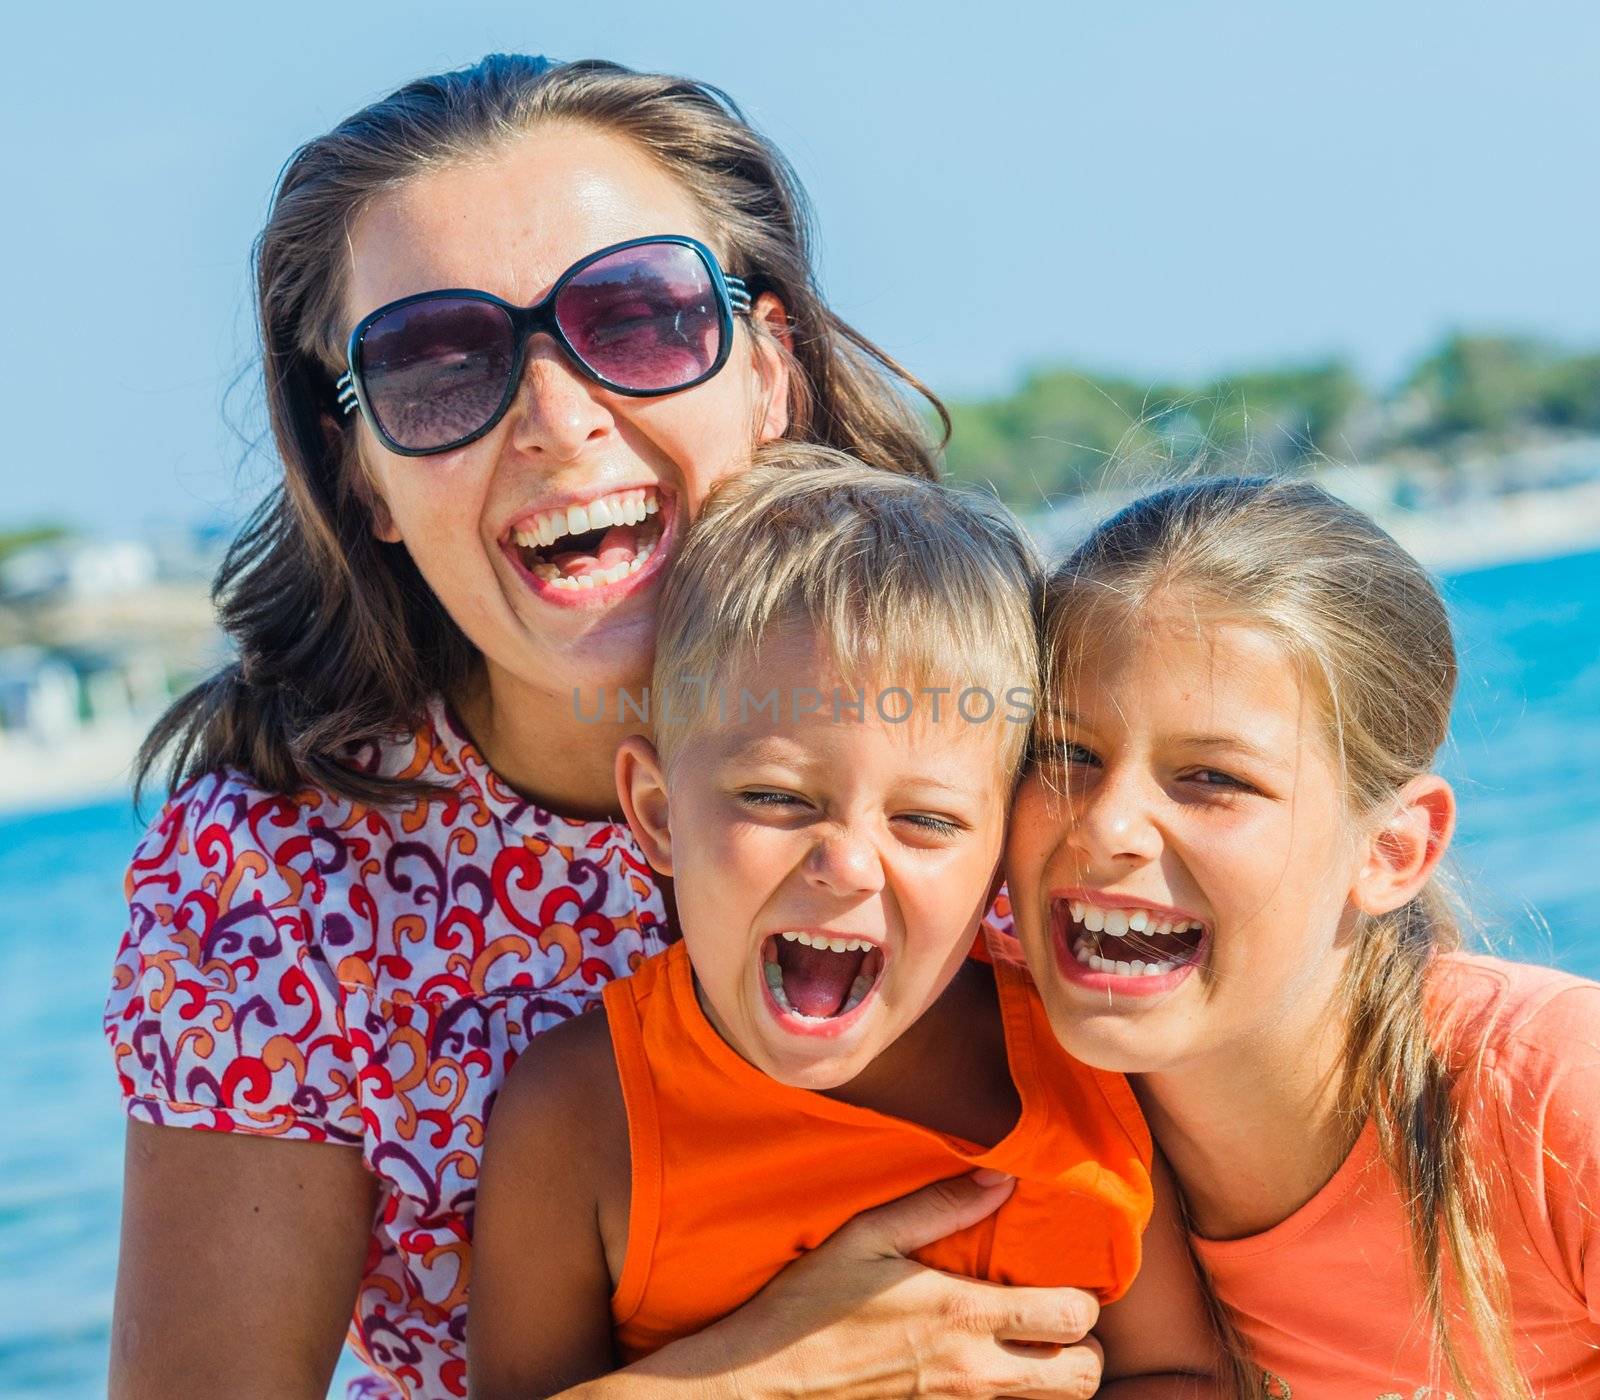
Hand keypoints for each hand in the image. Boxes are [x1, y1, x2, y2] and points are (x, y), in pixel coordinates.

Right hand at [647, 1170, 1104, 1398]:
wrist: (765, 1383)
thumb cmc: (810, 1306)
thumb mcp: (865, 1237)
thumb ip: (937, 1206)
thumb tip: (1002, 1177)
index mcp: (963, 1315)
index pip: (1072, 1317)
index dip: (1081, 1299)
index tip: (1057, 1279)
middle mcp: (974, 1372)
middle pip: (1083, 1378)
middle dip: (1082, 1347)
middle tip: (1053, 1319)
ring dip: (1052, 1378)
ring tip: (1026, 1346)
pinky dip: (1012, 1398)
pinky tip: (985, 1369)